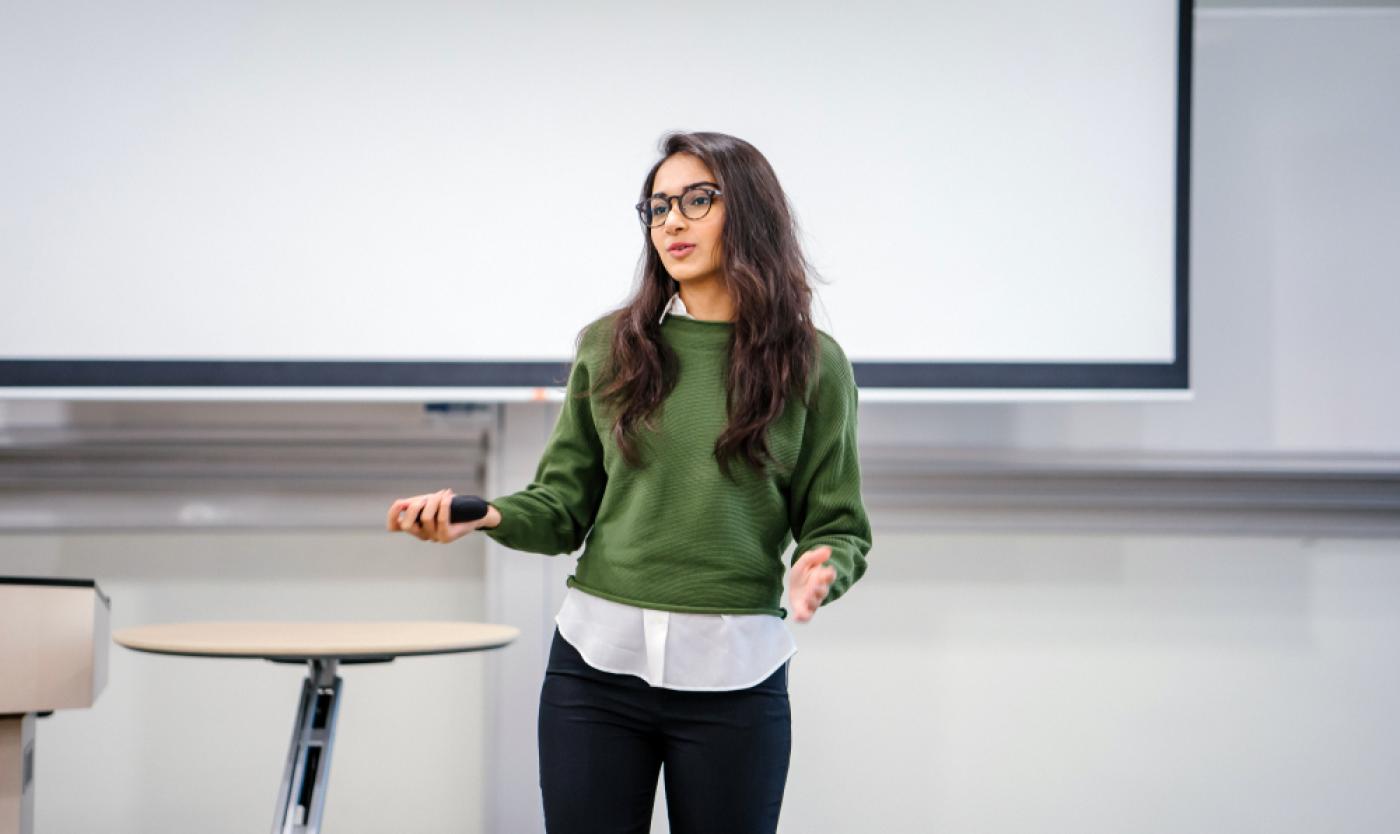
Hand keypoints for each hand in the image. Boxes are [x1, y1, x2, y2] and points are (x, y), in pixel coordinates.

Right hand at [385, 488, 499, 543]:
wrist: (473, 512)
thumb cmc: (448, 505)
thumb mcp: (428, 501)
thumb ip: (414, 503)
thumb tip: (401, 504)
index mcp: (414, 526)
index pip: (394, 527)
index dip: (392, 515)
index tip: (400, 502)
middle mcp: (422, 535)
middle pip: (407, 525)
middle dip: (414, 507)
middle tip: (427, 498)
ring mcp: (434, 537)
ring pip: (425, 518)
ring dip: (433, 501)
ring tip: (442, 494)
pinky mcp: (447, 537)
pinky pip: (441, 519)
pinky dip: (443, 504)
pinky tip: (447, 494)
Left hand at [788, 545, 836, 622]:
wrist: (795, 582)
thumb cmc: (804, 571)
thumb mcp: (806, 560)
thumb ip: (815, 556)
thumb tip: (828, 550)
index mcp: (822, 577)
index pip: (829, 576)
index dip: (829, 574)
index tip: (829, 570)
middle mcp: (819, 590)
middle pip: (823, 591)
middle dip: (819, 589)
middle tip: (814, 586)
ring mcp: (812, 601)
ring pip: (815, 603)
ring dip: (812, 601)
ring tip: (807, 598)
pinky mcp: (803, 609)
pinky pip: (806, 616)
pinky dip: (803, 618)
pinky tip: (796, 618)